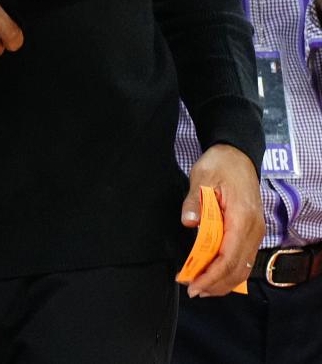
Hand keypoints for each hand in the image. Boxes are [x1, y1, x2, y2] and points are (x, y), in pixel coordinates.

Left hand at [181, 144, 264, 296]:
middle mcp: (253, 229)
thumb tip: (189, 223)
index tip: (193, 285)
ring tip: (202, 287)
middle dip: (215, 284)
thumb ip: (195, 202)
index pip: (228, 257)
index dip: (211, 275)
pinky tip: (214, 274)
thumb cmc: (220, 164)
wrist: (238, 153)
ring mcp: (255, 231)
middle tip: (193, 290)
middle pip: (237, 268)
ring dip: (223, 281)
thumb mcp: (202, 177)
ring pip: (243, 266)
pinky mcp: (251, 230)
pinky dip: (229, 270)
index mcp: (241, 217)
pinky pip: (243, 258)